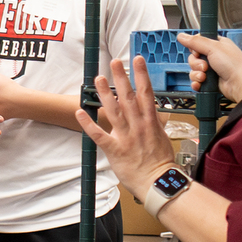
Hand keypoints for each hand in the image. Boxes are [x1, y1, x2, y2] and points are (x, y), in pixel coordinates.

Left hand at [75, 56, 175, 201]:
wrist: (157, 182)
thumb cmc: (160, 162)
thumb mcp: (162, 137)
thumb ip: (157, 123)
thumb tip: (157, 113)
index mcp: (150, 122)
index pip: (146, 93)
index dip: (141, 75)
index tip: (137, 60)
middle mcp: (138, 126)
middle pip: (128, 97)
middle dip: (121, 78)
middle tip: (115, 62)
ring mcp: (126, 137)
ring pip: (114, 111)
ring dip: (105, 94)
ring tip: (99, 78)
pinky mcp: (115, 149)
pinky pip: (99, 135)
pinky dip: (88, 123)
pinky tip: (79, 112)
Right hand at [179, 32, 241, 103]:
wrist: (240, 84)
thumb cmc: (234, 65)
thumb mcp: (213, 48)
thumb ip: (196, 42)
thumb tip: (182, 36)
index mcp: (217, 44)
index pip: (198, 42)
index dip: (194, 47)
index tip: (197, 51)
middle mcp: (214, 56)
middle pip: (193, 57)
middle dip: (195, 63)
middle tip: (205, 66)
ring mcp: (212, 69)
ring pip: (194, 70)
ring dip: (196, 74)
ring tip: (205, 77)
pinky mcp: (210, 81)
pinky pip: (196, 81)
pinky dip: (197, 83)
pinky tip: (201, 84)